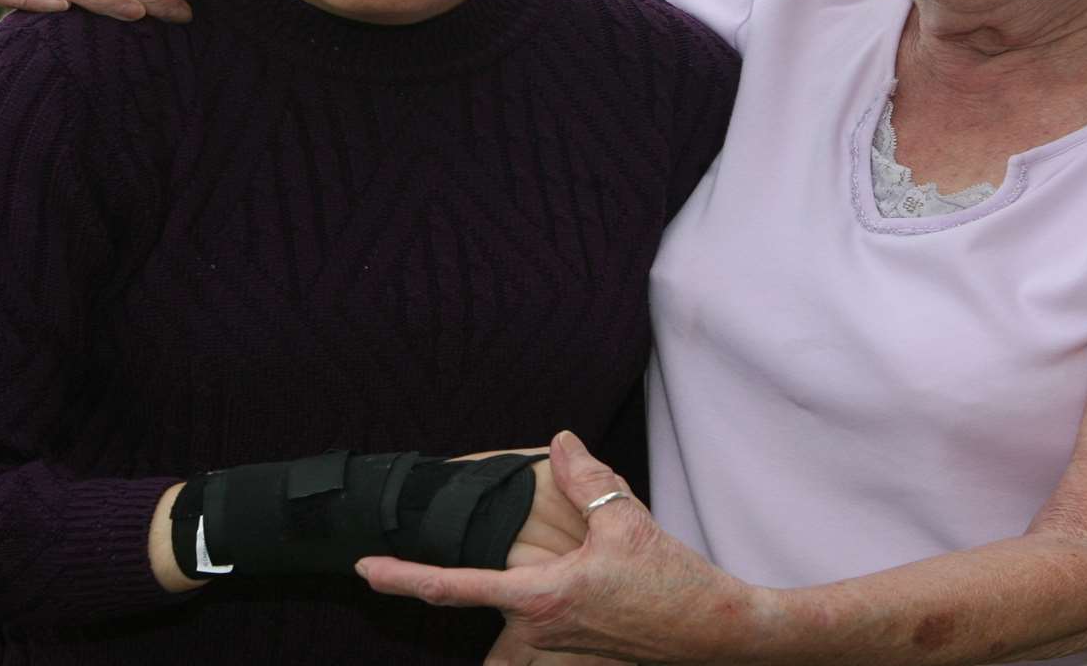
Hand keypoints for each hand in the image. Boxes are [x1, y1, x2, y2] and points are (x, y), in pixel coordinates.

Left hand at [362, 432, 767, 664]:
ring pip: (506, 662)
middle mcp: (542, 635)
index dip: (402, 578)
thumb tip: (559, 442)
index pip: (452, 589)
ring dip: (495, 651)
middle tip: (432, 585)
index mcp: (540, 598)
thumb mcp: (625, 518)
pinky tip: (547, 628)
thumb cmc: (675, 580)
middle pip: (479, 632)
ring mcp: (562, 659)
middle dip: (456, 612)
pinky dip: (525, 654)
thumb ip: (584, 478)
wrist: (721, 633)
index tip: (365, 569)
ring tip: (501, 618)